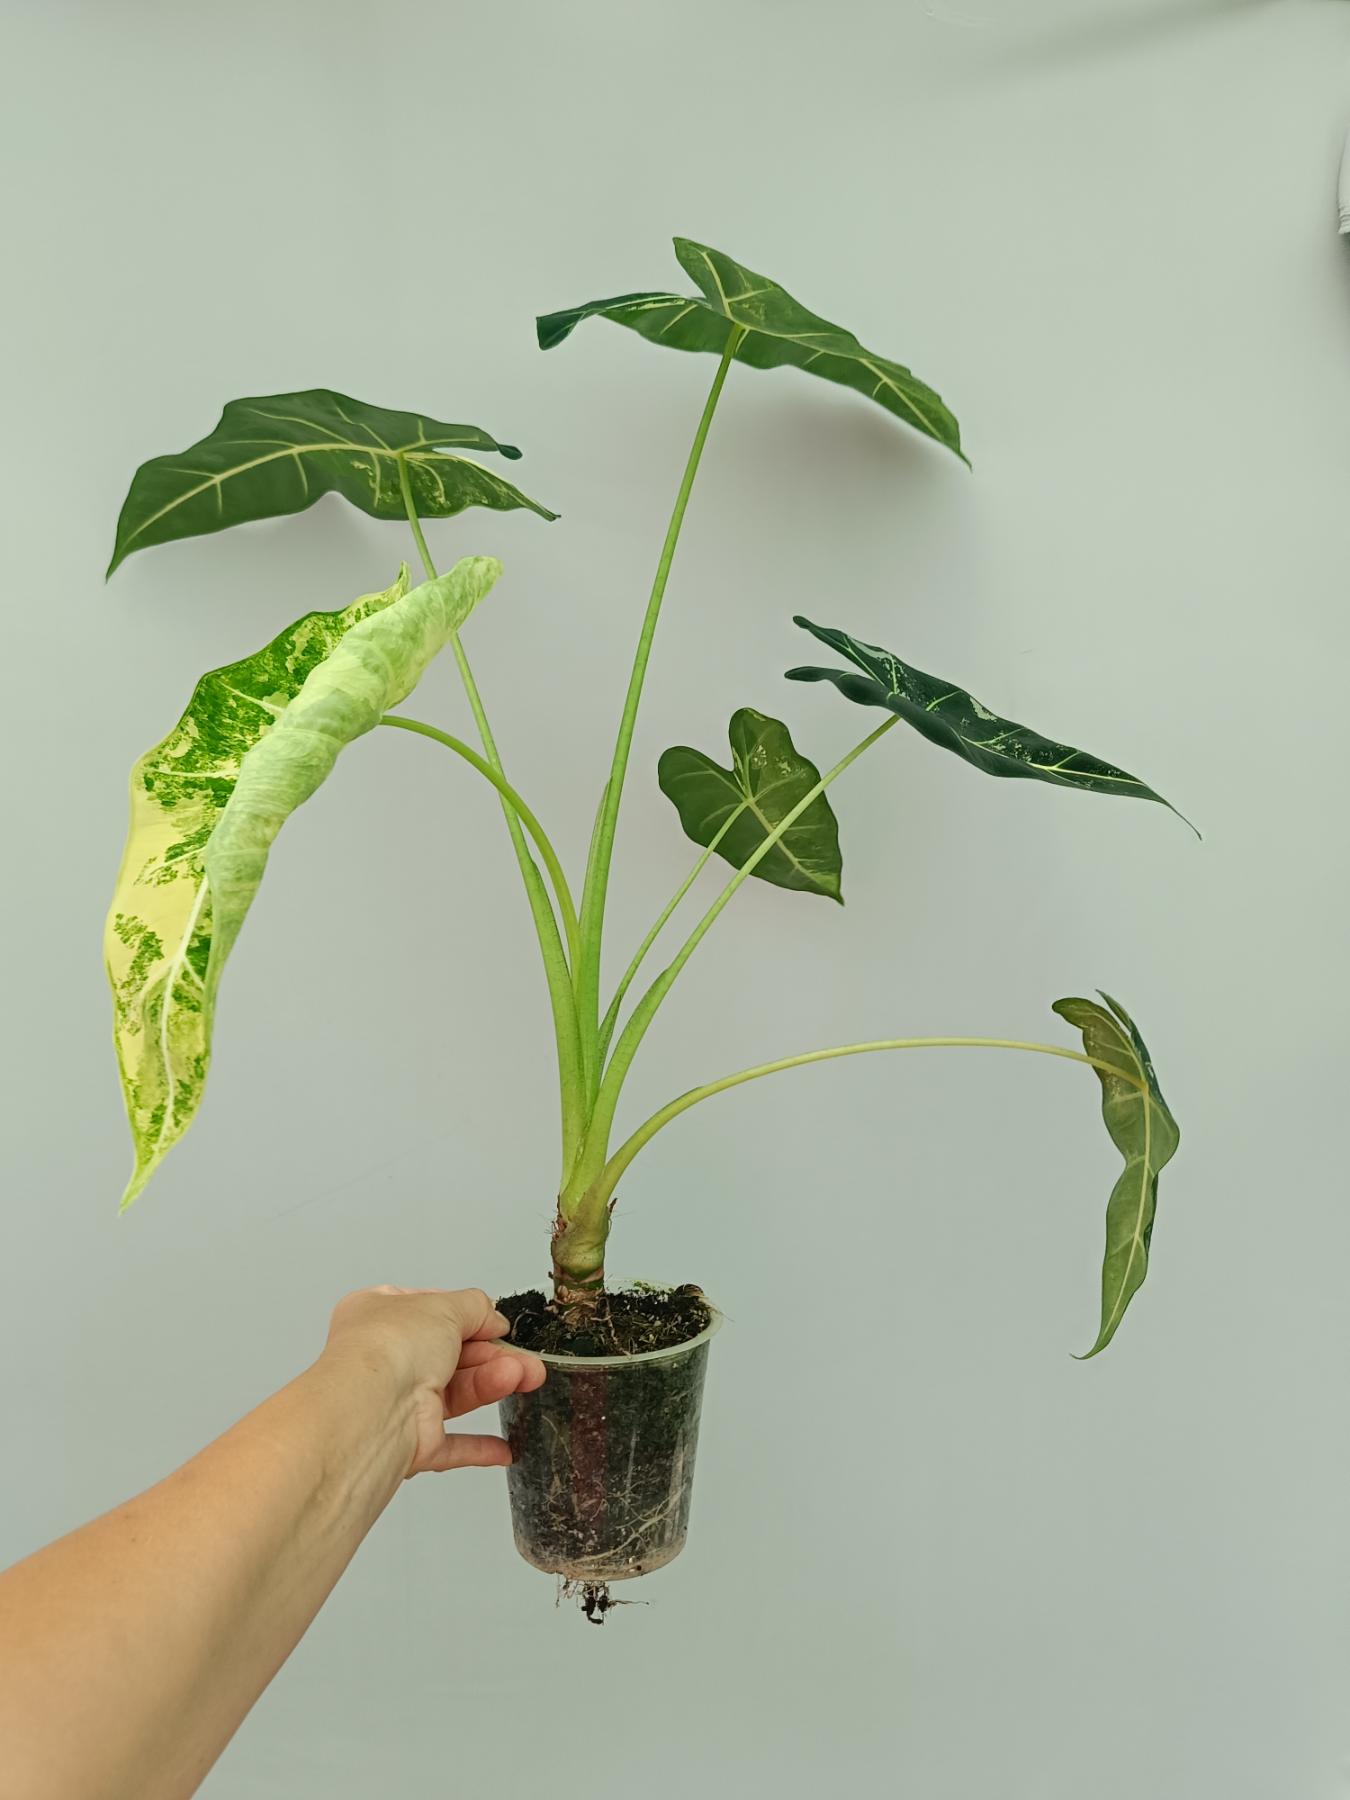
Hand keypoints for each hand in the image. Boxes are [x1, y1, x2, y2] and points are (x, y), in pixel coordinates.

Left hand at [321, 1285, 545, 1477]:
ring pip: (457, 1394)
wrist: (374, 1408)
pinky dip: (479, 1446)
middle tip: (528, 1361)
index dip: (468, 1317)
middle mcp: (387, 1358)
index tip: (499, 1324)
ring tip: (527, 1378)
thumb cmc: (392, 1346)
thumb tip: (493, 1317)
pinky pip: (451, 1446)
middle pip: (452, 1355)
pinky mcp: (411, 1443)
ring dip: (493, 1384)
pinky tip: (505, 1448)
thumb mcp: (444, 1306)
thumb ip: (475, 1307)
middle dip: (495, 1356)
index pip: (430, 1311)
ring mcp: (399, 1402)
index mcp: (380, 1315)